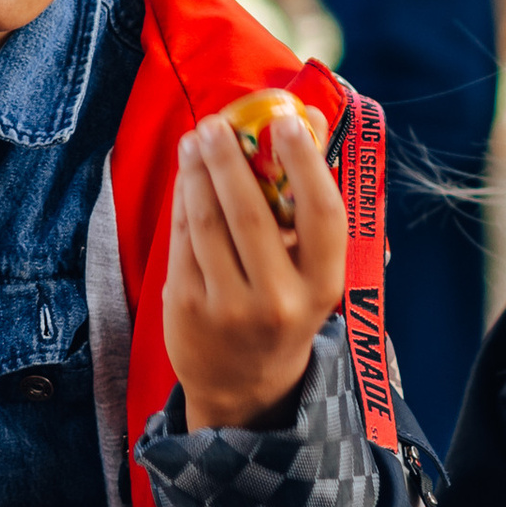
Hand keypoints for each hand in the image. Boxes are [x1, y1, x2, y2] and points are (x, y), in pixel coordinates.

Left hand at [164, 105, 346, 429]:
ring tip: (195, 140)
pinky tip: (185, 176)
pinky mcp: (188, 307)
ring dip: (198, 172)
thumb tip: (305, 120)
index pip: (322, 215)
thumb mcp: (311, 273)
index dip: (306, 164)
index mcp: (322, 285)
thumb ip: (308, 206)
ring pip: (208, 222)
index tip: (287, 124)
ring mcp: (229, 307)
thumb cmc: (285, 308)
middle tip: (217, 123)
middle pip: (251, 213)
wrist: (245, 386)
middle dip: (229, 160)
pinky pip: (182, 240)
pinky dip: (182, 200)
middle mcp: (279, 300)